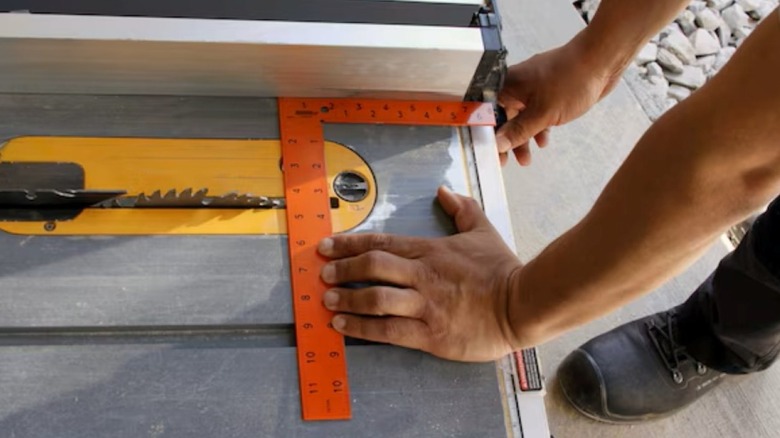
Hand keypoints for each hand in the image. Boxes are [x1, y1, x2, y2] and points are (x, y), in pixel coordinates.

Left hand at [317, 186, 521, 361]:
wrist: (522, 305)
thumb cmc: (501, 270)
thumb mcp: (482, 231)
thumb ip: (461, 209)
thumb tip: (444, 191)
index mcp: (430, 250)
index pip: (382, 242)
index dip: (349, 243)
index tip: (326, 245)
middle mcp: (422, 275)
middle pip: (372, 267)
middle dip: (343, 268)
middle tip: (323, 272)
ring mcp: (424, 305)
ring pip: (376, 299)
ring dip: (347, 299)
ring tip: (327, 300)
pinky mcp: (430, 334)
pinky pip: (389, 330)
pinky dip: (362, 329)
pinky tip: (344, 327)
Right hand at [498, 35, 619, 165]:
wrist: (602, 61)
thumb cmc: (571, 78)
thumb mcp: (542, 113)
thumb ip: (519, 131)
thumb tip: (499, 144)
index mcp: (508, 85)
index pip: (488, 113)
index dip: (488, 135)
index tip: (491, 152)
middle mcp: (517, 85)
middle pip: (503, 117)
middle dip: (507, 140)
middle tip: (507, 160)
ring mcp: (533, 88)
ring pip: (521, 117)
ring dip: (523, 137)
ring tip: (526, 158)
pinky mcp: (548, 91)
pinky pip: (536, 113)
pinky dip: (538, 127)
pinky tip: (543, 140)